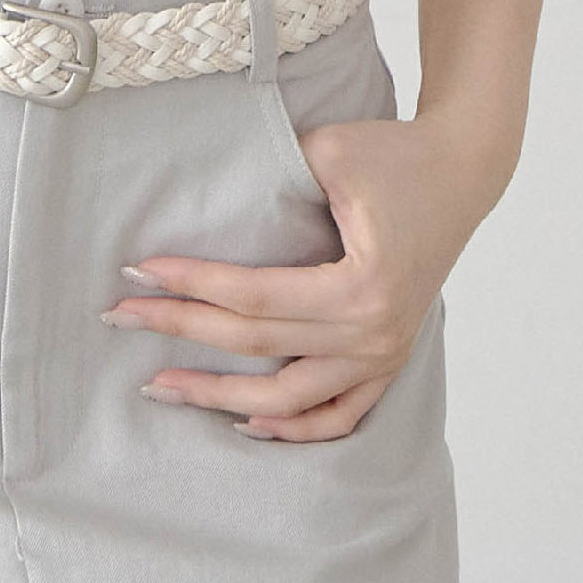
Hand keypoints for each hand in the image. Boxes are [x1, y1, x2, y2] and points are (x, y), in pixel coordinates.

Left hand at [101, 105, 507, 439]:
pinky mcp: (388, 360)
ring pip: (289, 401)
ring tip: (161, 387)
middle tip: (120, 317)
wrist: (462, 171)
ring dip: (220, 397)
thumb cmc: (396, 154)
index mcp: (362, 288)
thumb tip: (204, 204)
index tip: (137, 270)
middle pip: (258, 345)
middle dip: (181, 329)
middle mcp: (374, 334)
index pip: (254, 296)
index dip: (191, 284)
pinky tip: (244, 424)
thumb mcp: (331, 152)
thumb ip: (273, 178)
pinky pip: (338, 416)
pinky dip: (293, 430)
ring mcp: (384, 355)